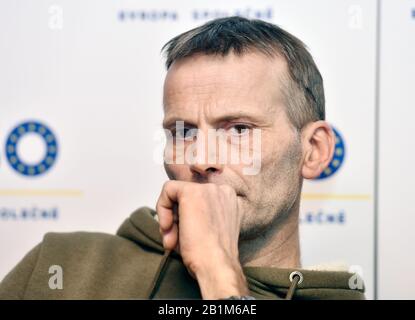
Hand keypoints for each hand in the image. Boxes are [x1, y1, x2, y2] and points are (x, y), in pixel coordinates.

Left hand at [156, 180, 249, 298]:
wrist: (216, 266)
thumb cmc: (212, 256)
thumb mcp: (208, 230)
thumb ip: (196, 217)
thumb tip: (172, 215)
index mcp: (228, 200)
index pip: (199, 200)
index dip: (187, 218)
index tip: (184, 236)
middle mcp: (221, 191)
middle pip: (187, 197)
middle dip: (176, 219)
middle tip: (174, 240)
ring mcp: (208, 189)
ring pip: (176, 194)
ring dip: (170, 219)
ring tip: (174, 241)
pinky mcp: (192, 192)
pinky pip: (168, 190)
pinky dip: (162, 208)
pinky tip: (167, 227)